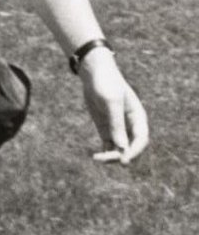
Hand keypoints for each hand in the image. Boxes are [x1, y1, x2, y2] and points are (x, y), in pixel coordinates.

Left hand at [78, 49, 148, 164]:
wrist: (94, 74)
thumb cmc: (106, 83)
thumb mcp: (111, 102)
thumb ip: (117, 123)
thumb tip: (122, 147)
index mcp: (138, 117)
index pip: (141, 139)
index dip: (134, 151)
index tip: (123, 160)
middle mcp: (130, 125)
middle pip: (131, 147)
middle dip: (121, 155)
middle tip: (104, 158)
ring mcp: (118, 128)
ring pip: (120, 149)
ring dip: (111, 156)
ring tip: (97, 158)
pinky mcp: (106, 129)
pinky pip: (109, 146)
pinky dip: (104, 152)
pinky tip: (96, 156)